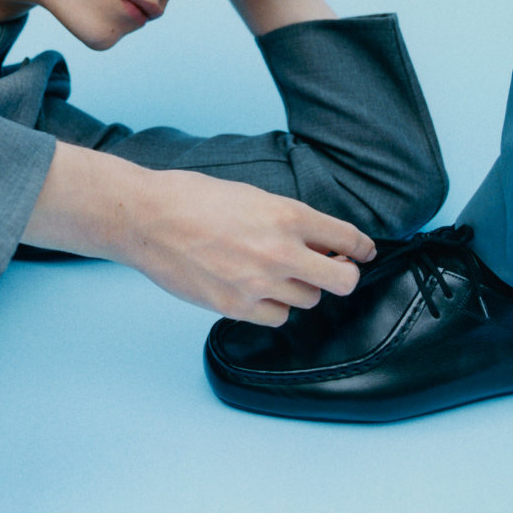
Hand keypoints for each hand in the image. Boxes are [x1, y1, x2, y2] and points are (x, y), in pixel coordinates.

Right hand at [114, 169, 375, 325]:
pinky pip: (276, 317)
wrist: (148, 219)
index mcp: (287, 215)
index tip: (364, 252)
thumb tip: (316, 241)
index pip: (346, 238)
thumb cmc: (194, 198)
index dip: (362, 248)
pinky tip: (256, 290)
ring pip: (309, 301)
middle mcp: (280, 252)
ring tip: (277, 273)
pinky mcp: (235, 307)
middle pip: (341, 281)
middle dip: (342, 275)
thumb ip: (287, 219)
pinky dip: (273, 306)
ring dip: (301, 288)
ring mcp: (258, 283)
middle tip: (332, 269)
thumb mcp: (252, 195)